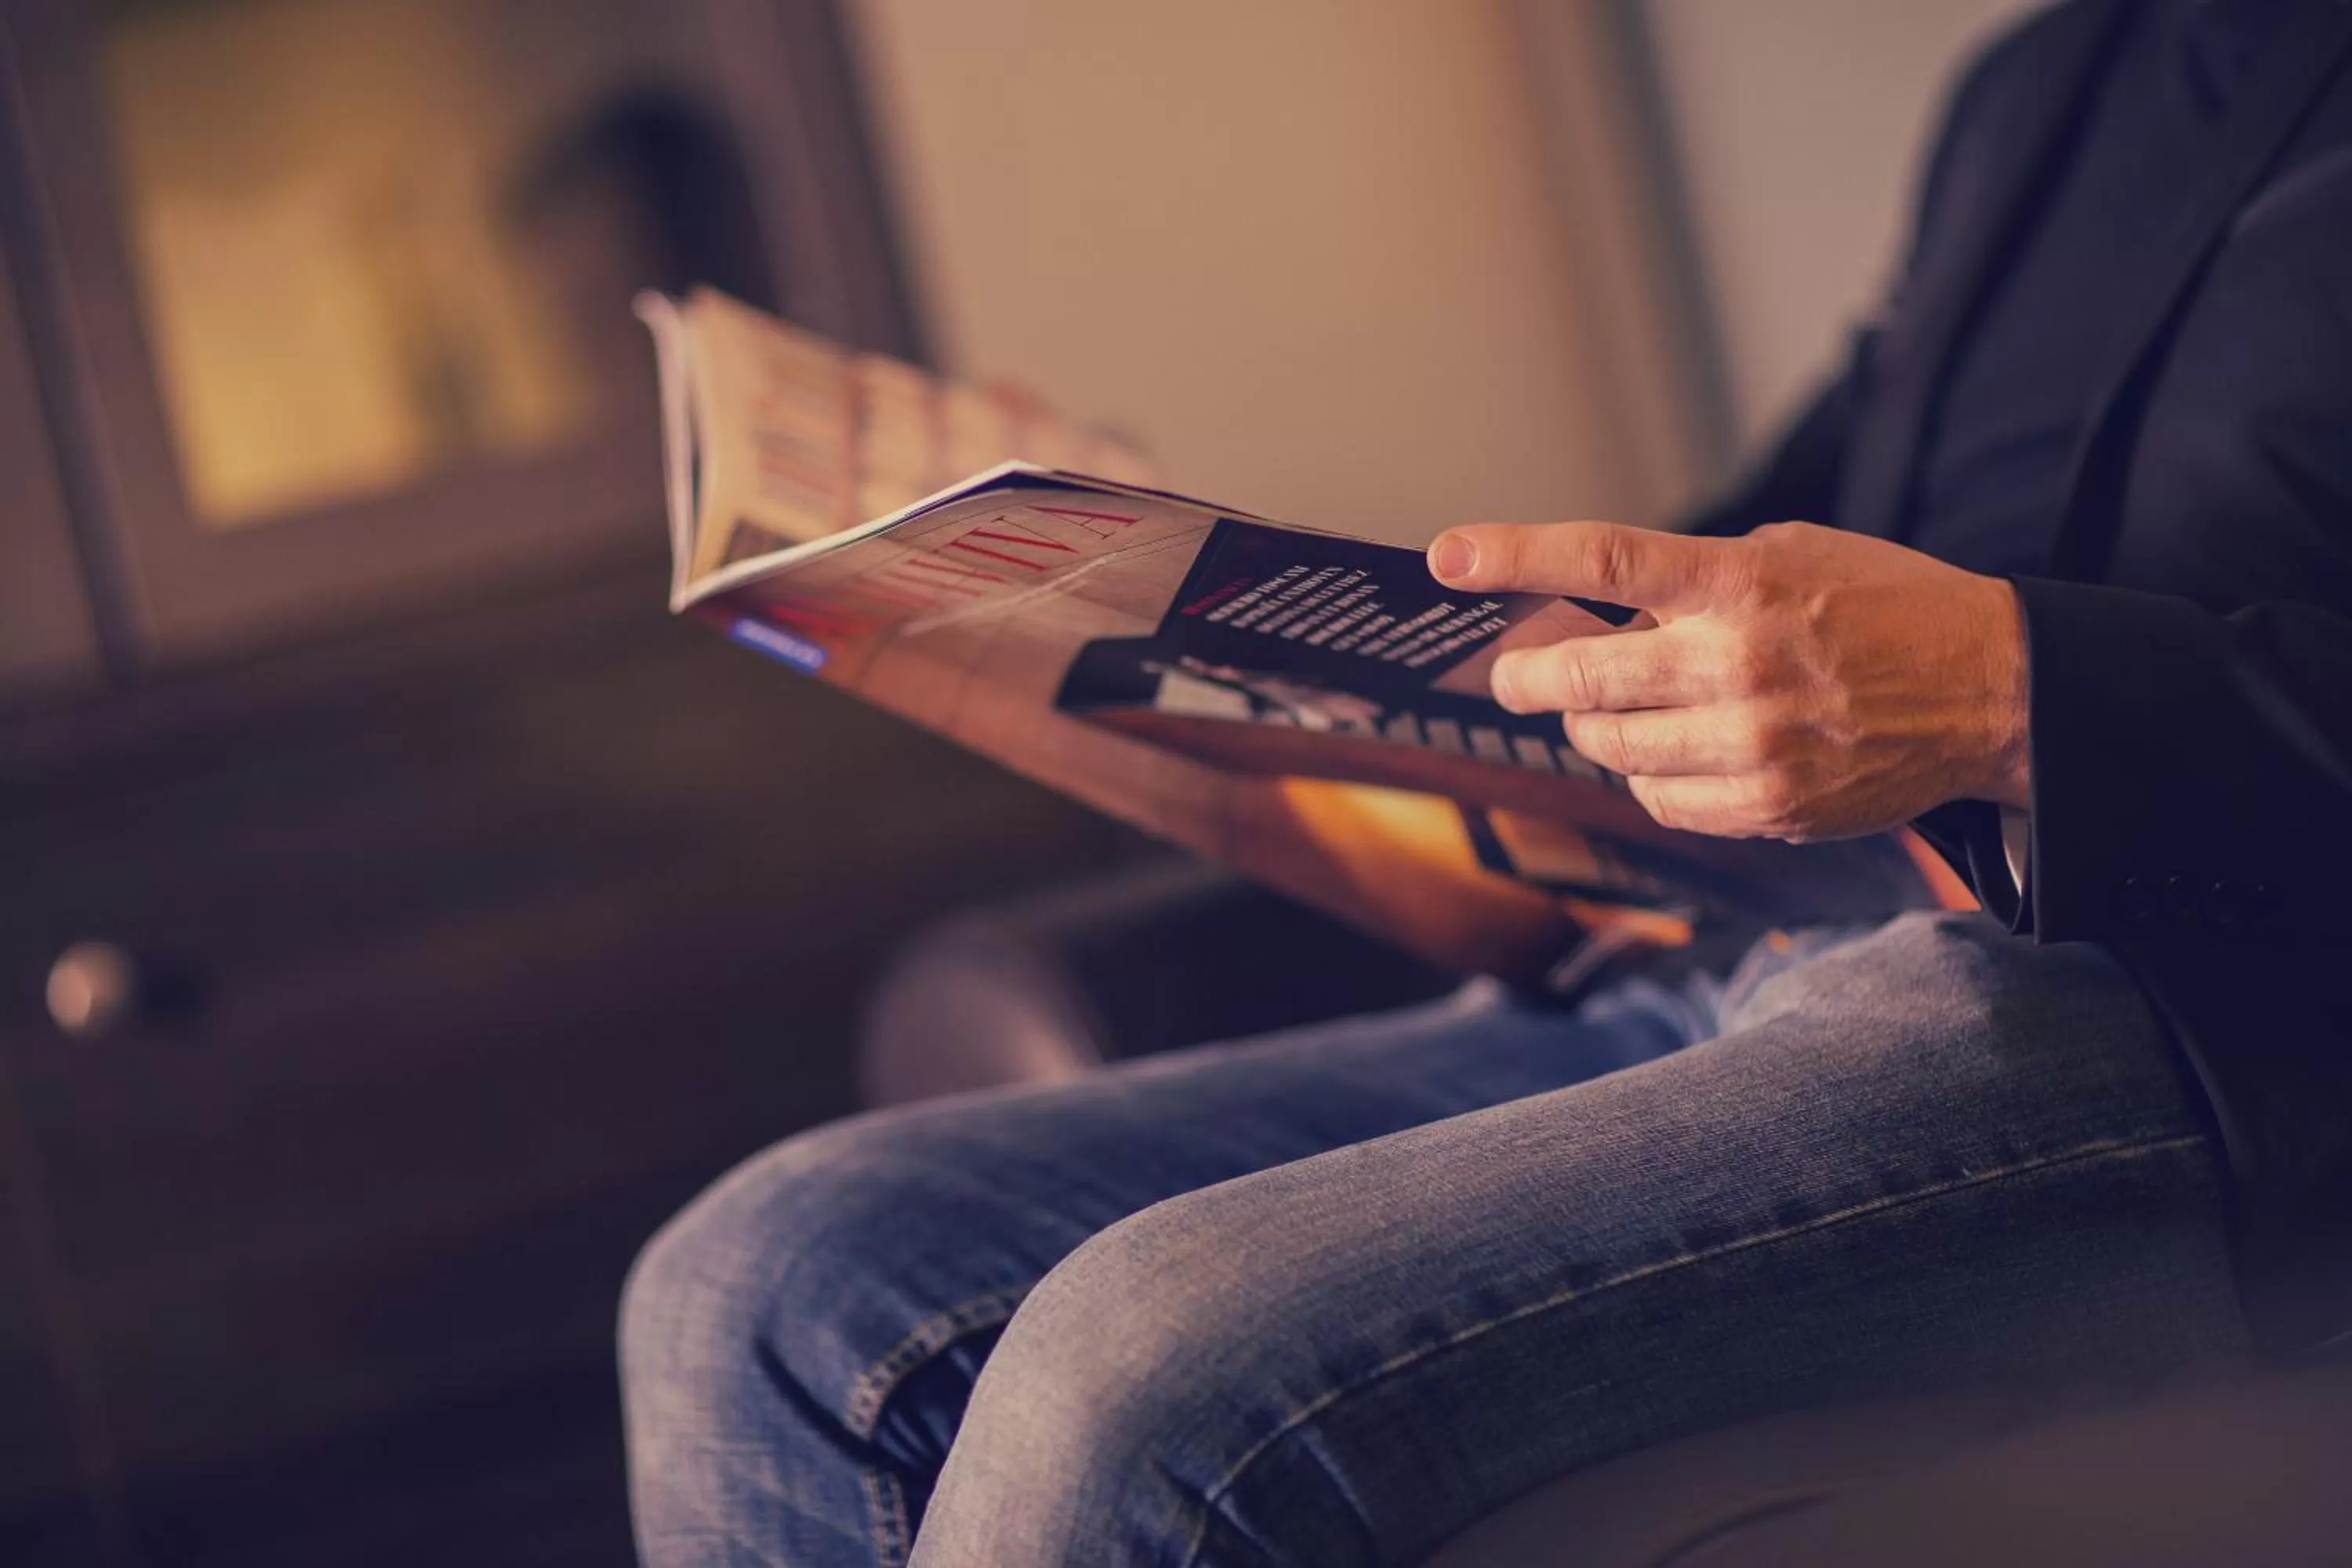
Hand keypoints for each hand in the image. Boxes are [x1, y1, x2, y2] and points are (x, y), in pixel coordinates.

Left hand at [1427, 520, 2029, 840]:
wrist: (1992, 690)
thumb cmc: (1883, 606)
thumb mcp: (1792, 555)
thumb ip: (1696, 579)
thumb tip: (1598, 607)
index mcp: (1742, 583)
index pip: (1602, 561)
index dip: (1513, 556)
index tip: (1445, 558)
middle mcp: (1739, 664)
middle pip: (1581, 676)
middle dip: (1527, 678)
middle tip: (1515, 675)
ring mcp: (1752, 745)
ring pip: (1611, 746)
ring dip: (1591, 727)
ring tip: (1602, 710)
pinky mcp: (1767, 807)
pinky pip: (1659, 798)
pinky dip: (1645, 775)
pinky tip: (1664, 754)